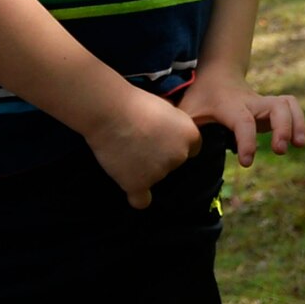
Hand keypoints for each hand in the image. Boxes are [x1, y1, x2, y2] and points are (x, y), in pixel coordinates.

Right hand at [85, 86, 203, 208]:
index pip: (192, 148)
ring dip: (144, 169)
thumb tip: (170, 130)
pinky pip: (142, 200)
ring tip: (126, 152)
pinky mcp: (138, 183)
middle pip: (174, 163)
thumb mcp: (167, 108)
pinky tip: (133, 190)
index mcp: (191, 136)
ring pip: (155, 177)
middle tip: (140, 143)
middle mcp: (180, 157)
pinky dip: (138, 197)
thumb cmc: (137, 103)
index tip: (162, 139)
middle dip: (161, 156)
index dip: (176, 144)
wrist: (111, 112)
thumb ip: (174, 125)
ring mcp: (160, 172)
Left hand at [180, 70, 304, 168]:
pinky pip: (292, 108)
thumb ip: (186, 130)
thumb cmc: (201, 97)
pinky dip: (300, 121)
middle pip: (276, 107)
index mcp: (229, 106)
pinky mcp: (272, 107)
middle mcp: (252, 102)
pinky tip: (297, 140)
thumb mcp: (187, 111)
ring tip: (299, 144)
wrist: (218, 75)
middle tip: (280, 150)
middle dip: (282, 128)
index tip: (247, 162)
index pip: (243, 122)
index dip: (247, 141)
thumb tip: (184, 153)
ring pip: (289, 104)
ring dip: (298, 123)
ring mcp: (264, 103)